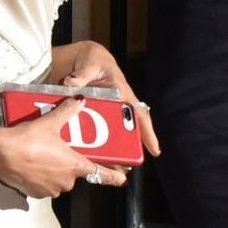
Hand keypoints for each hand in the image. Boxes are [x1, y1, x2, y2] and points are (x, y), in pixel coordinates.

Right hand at [0, 105, 129, 199]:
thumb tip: (80, 100)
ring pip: (60, 180)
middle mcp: (66, 182)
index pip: (102, 174)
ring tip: (44, 156)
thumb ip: (68, 112)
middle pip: (76, 174)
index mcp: (75, 166)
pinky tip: (33, 165)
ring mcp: (51, 190)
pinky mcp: (36, 193)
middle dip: (71, 164)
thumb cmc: (28, 139)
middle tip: (61, 150)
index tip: (123, 179)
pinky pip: (45, 186)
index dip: (114, 176)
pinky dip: (42, 177)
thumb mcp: (50, 122)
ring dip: (56, 171)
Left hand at [54, 40, 160, 157]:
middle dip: (125, 150)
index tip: (154, 150)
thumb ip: (83, 73)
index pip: (138, 114)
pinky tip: (83, 156)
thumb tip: (73, 83)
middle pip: (124, 132)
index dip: (147, 132)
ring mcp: (102, 113)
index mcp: (122, 93)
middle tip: (124, 167)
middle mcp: (115, 107)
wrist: (81, 59)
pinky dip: (87, 143)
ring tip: (106, 168)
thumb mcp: (91, 63)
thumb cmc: (93, 59)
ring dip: (107, 151)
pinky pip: (90, 132)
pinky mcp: (90, 116)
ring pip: (108, 135)